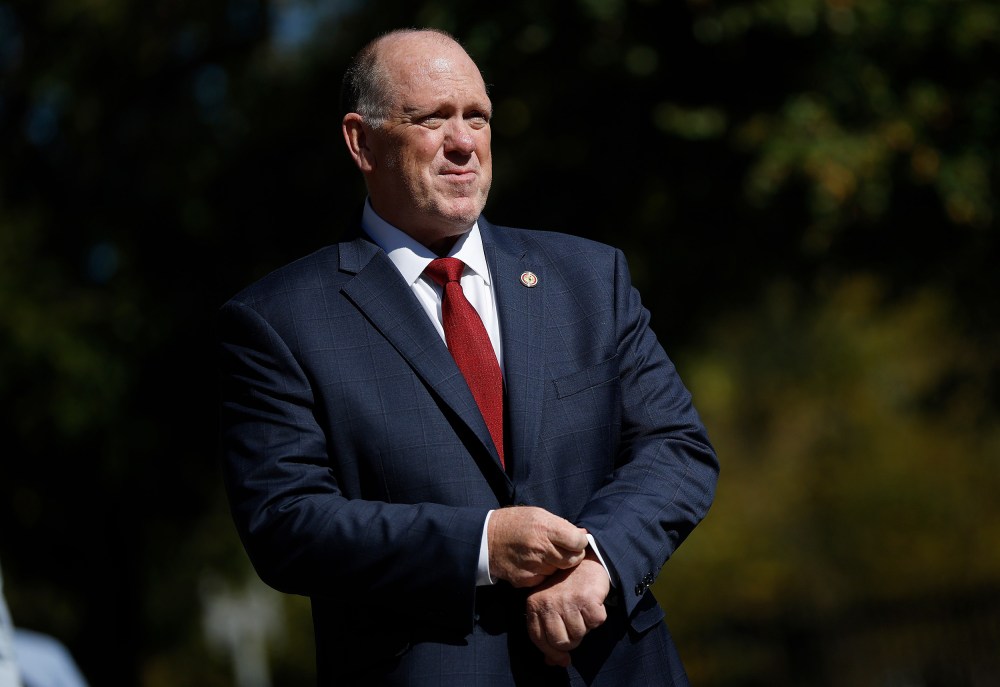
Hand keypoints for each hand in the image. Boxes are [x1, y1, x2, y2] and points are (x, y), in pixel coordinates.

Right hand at [487, 506, 588, 587]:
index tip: (575, 540)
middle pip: (573, 560)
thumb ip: (561, 525)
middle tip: (564, 550)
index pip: (578, 542)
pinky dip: (543, 573)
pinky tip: (534, 562)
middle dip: (572, 555)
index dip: (579, 541)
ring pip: (559, 570)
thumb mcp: (538, 514)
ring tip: (544, 554)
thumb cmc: (515, 523)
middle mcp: (541, 548)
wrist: (486, 540)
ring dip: (556, 564)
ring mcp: (534, 566)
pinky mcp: (527, 580)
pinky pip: (545, 579)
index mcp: (545, 528)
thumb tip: (582, 534)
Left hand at [525, 551, 609, 666]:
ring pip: (579, 635)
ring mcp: (568, 601)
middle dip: (571, 640)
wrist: (583, 559)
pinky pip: (596, 623)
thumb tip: (552, 663)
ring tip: (582, 611)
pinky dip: (597, 617)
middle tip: (576, 627)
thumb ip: (547, 633)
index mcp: (535, 604)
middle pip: (561, 642)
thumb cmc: (565, 586)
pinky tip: (592, 603)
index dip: (552, 653)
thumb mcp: (550, 605)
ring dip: (585, 627)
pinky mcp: (587, 599)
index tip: (562, 659)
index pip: (539, 639)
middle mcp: (549, 603)